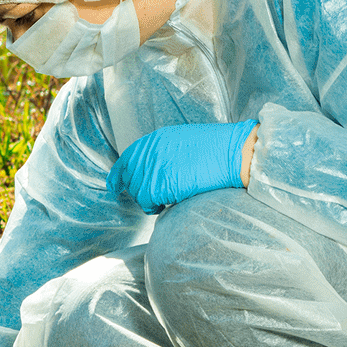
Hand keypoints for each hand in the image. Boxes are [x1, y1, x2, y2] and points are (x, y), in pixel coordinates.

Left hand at [113, 120, 257, 213]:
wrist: (232, 153)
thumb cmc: (217, 149)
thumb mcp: (183, 141)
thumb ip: (163, 153)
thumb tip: (154, 169)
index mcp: (154, 139)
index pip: (127, 159)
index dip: (118, 175)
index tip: (114, 186)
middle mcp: (149, 152)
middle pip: (130, 178)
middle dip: (140, 190)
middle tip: (157, 196)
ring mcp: (152, 168)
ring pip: (138, 192)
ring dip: (149, 199)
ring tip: (167, 197)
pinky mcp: (159, 185)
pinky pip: (147, 202)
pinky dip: (155, 207)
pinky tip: (167, 203)